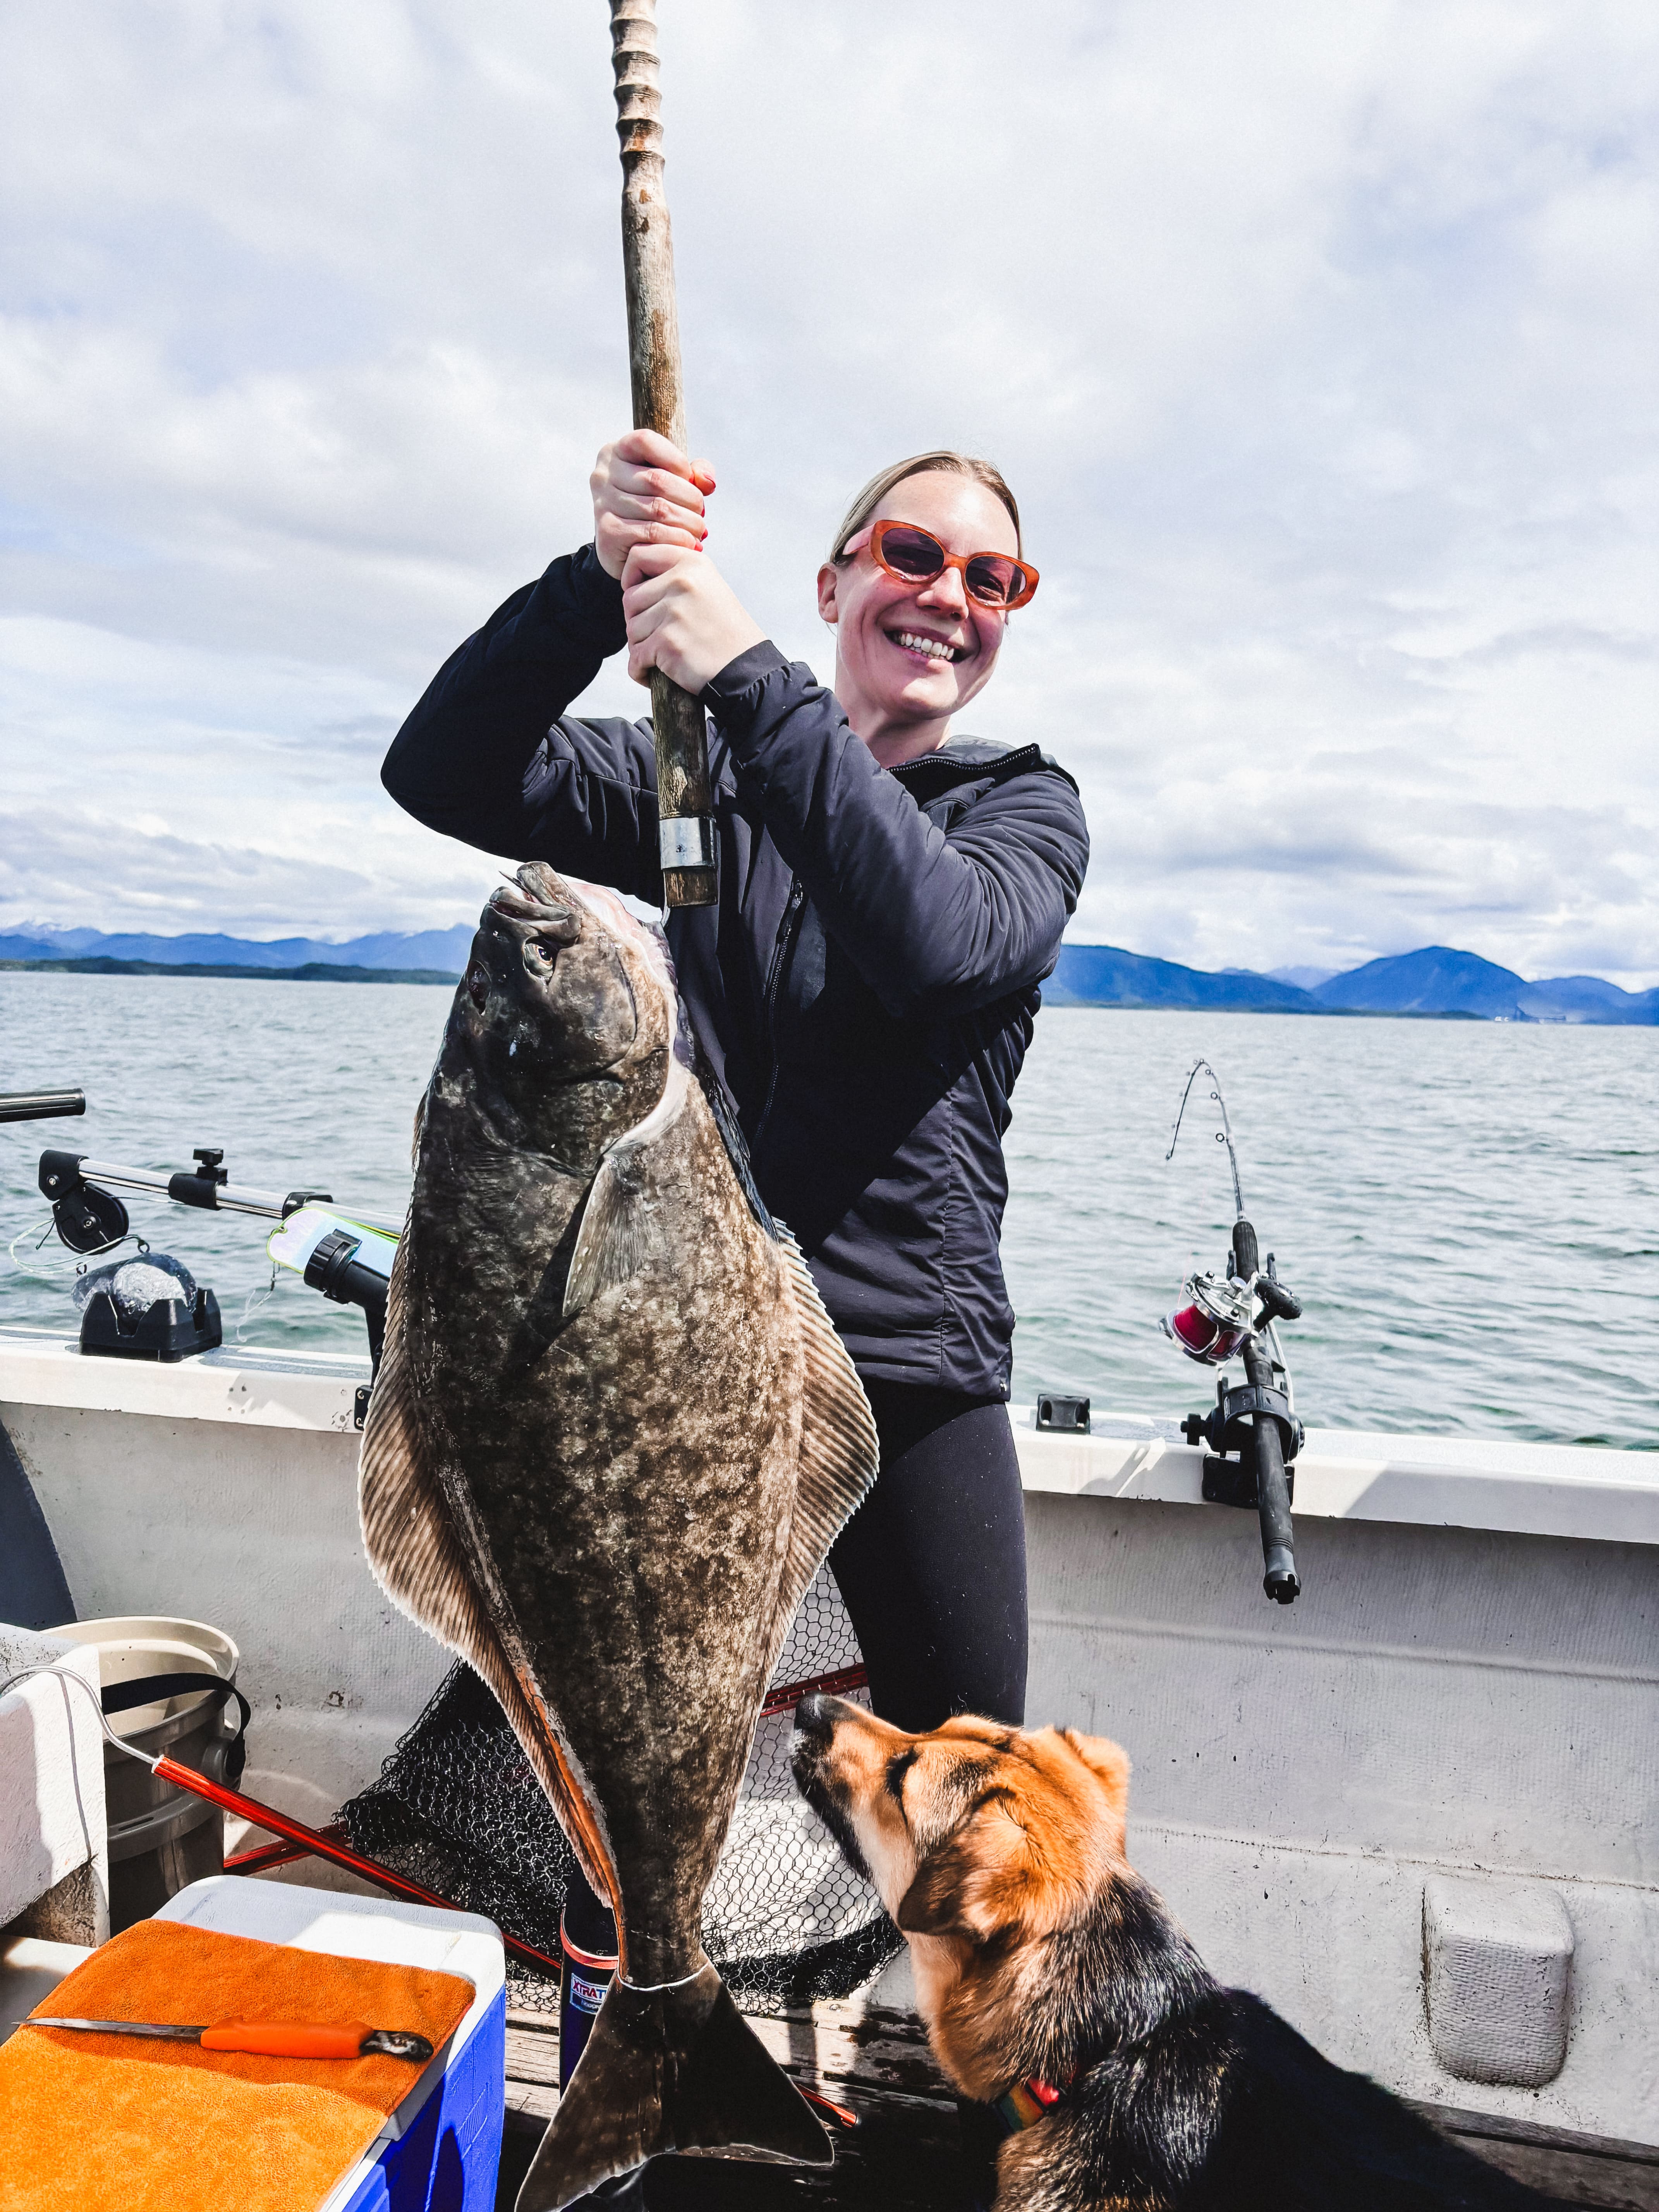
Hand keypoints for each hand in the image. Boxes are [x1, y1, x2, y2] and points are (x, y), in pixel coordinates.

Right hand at [591, 428, 715, 581]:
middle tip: (701, 513)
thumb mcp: (673, 481)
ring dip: (688, 522)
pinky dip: (677, 540)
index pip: (645, 441)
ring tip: (698, 531)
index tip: (690, 480)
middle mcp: (603, 475)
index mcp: (616, 452)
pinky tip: (688, 545)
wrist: (629, 548)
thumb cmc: (653, 507)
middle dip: (690, 498)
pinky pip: (652, 533)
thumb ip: (692, 474)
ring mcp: (603, 505)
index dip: (676, 460)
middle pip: (657, 479)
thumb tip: (707, 481)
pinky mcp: (608, 534)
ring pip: (658, 509)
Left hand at [622, 543, 766, 692]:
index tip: (643, 597)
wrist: (746, 668)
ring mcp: (674, 612)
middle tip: (660, 637)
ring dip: (641, 648)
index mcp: (691, 563)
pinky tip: (658, 673)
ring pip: (631, 629)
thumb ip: (676, 575)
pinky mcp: (667, 642)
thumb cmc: (725, 633)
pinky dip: (641, 670)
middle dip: (638, 622)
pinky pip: (635, 658)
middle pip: (630, 599)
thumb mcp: (708, 587)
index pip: (638, 556)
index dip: (631, 579)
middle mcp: (681, 581)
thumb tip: (635, 578)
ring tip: (666, 655)